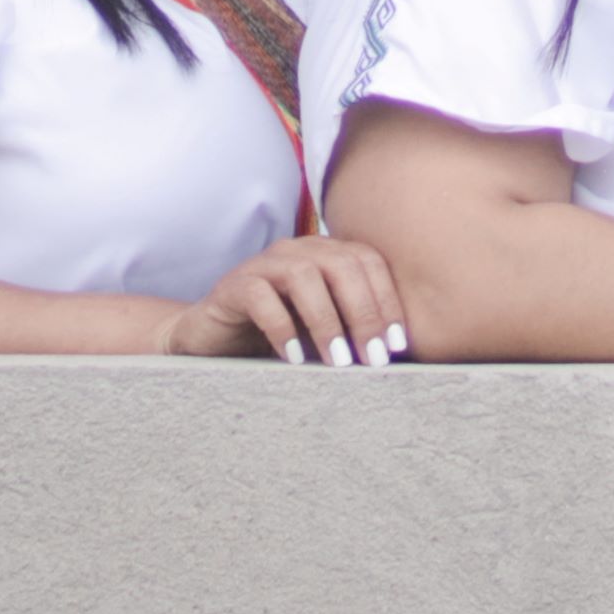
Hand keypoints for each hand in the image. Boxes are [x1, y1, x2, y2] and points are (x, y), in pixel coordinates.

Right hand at [168, 233, 411, 364]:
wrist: (215, 339)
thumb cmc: (280, 337)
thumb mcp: (323, 331)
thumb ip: (354, 331)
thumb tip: (396, 356)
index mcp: (326, 254)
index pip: (368, 262)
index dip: (388, 300)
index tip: (398, 344)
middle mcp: (298, 250)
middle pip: (342, 265)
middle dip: (363, 313)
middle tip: (373, 358)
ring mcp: (264, 264)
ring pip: (303, 276)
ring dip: (326, 321)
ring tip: (337, 362)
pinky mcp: (234, 285)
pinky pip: (260, 296)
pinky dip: (281, 327)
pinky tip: (293, 358)